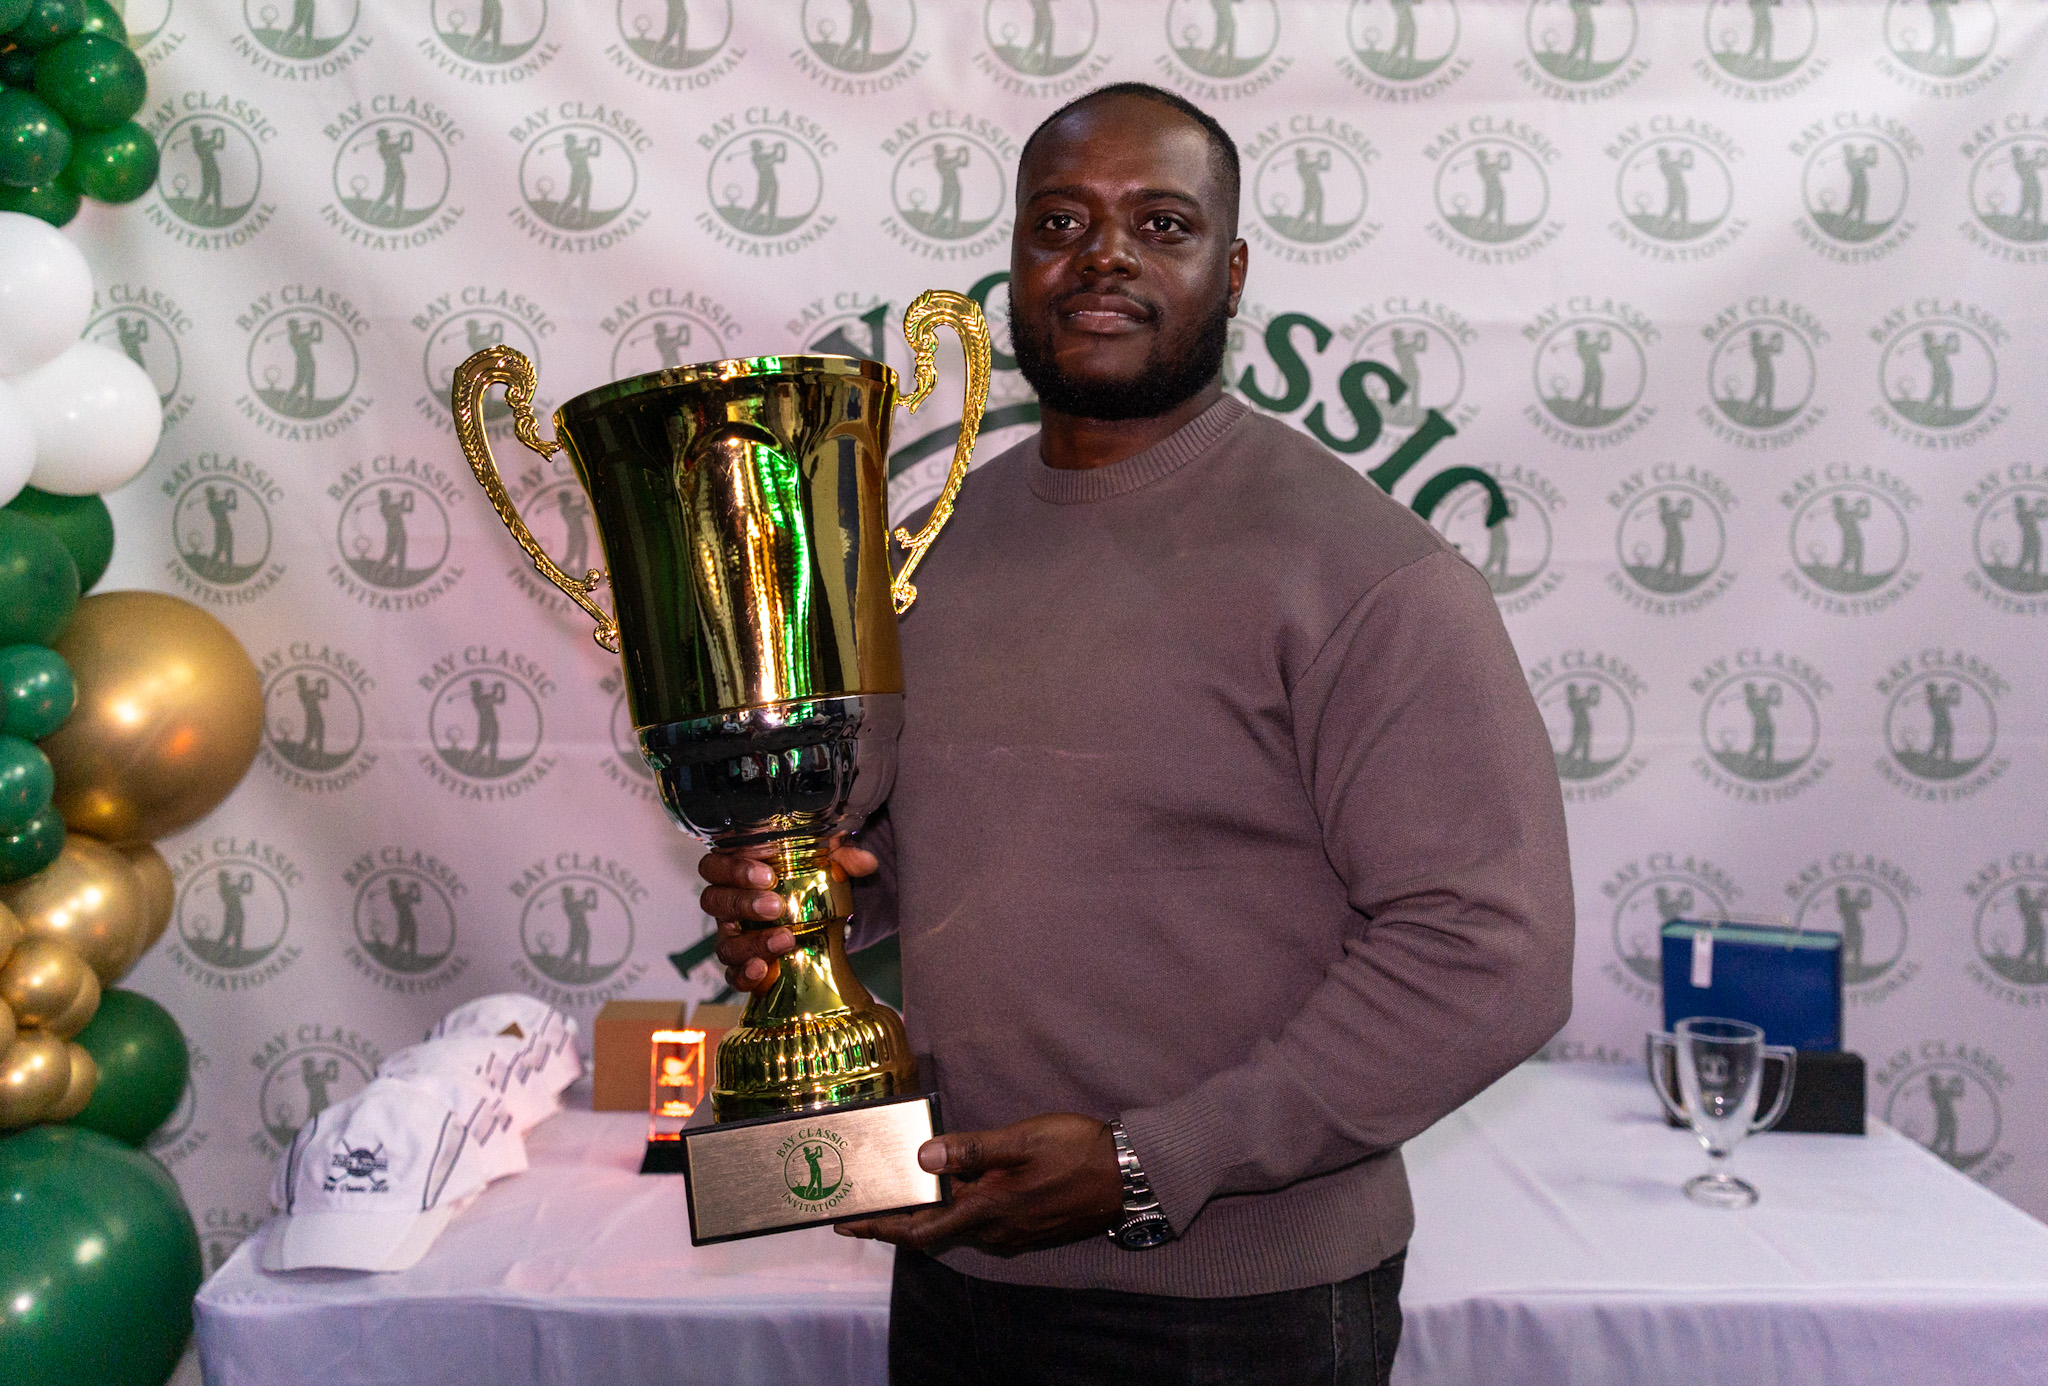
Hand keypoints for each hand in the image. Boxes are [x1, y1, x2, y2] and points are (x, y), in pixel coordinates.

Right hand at [697, 837, 878, 992]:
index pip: (714, 866)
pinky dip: (745, 976)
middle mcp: (728, 904)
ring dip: (753, 943)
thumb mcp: (827, 860)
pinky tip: (763, 971)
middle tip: (776, 907)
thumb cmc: (809, 877)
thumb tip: (867, 862)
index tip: (767, 874)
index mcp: (737, 872)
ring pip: (725, 943)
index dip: (732, 869)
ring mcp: (734, 937)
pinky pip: (733, 975)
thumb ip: (843, 856)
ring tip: (786, 940)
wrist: (821, 914)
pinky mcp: (745, 966)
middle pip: (714, 902)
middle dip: (743, 904)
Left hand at [834, 1113, 1122, 1251]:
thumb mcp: (1024, 1139)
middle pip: (935, 1231)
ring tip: (906, 1187)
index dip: (883, 1227)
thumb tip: (924, 1155)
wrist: (1131, 1176)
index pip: (922, 1230)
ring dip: (931, 1211)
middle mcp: (996, 1231)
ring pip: (959, 1226)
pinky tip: (957, 1184)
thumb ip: (973, 1148)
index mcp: (989, 1211)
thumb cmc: (1078, 1151)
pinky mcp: (1028, 1228)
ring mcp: (1014, 1234)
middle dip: (900, 1218)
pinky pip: (982, 1222)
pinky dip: (959, 1208)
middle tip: (868, 1202)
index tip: (850, 1222)